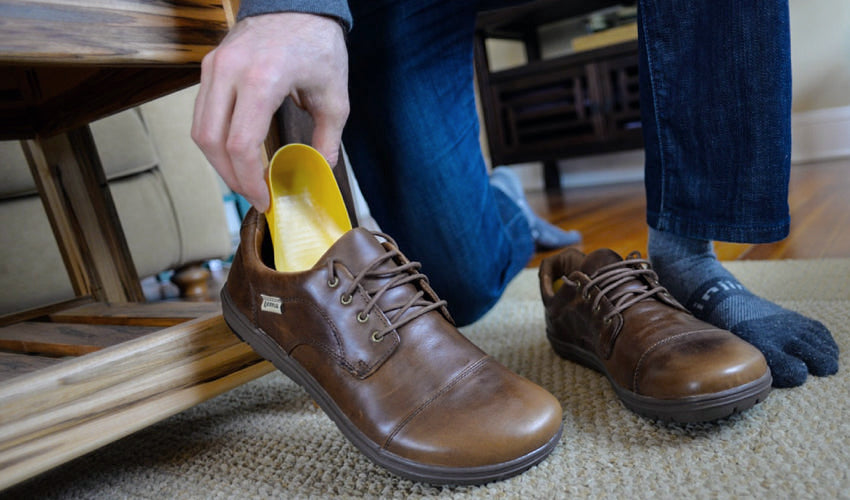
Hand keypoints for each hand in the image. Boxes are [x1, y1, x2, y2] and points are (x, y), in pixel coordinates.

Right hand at [192, 13, 349, 211]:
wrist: (296, 2)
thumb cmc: (317, 43)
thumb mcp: (334, 96)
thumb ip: (328, 138)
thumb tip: (320, 171)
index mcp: (263, 79)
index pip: (240, 144)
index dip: (249, 180)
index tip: (264, 199)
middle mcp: (230, 72)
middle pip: (211, 142)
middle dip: (231, 177)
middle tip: (253, 195)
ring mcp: (214, 67)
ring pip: (199, 129)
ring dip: (219, 161)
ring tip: (245, 179)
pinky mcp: (209, 66)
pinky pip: (202, 113)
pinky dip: (216, 139)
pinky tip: (237, 154)